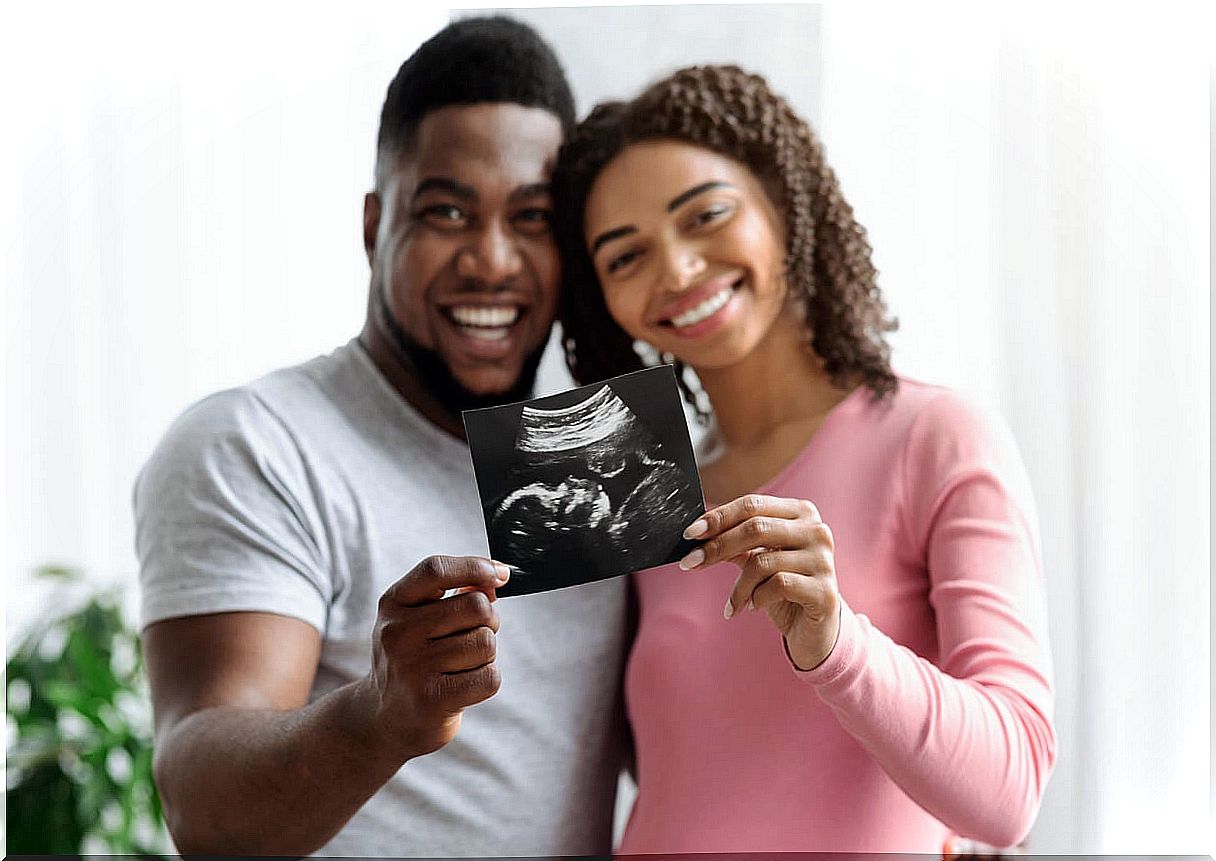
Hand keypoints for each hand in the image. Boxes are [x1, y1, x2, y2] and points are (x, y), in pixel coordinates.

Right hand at [361, 555, 508, 760]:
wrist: (383, 719)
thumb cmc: (412, 660)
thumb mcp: (419, 619)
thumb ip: (454, 595)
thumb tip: (494, 578)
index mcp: (393, 603)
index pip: (436, 570)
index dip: (475, 567)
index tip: (499, 574)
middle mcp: (397, 632)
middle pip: (475, 606)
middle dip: (488, 620)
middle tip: (473, 636)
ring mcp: (412, 667)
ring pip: (486, 643)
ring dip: (485, 655)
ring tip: (461, 665)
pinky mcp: (431, 700)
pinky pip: (489, 677)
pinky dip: (487, 680)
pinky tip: (464, 687)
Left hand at [679, 494, 839, 670]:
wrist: (817, 629)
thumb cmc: (785, 589)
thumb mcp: (759, 561)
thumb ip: (736, 544)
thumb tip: (698, 534)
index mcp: (801, 513)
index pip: (752, 505)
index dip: (718, 517)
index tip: (690, 534)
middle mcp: (817, 531)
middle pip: (756, 528)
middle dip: (717, 546)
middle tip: (690, 562)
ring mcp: (823, 560)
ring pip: (763, 562)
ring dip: (738, 586)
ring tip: (733, 602)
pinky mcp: (824, 591)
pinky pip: (777, 586)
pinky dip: (756, 598)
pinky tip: (752, 607)